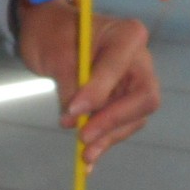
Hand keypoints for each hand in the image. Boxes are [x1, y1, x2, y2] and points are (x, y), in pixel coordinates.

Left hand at [16, 0, 159, 165]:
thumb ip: (71, 83)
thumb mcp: (57, 53)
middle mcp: (139, 60)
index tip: (73, 111)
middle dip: (113, 121)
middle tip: (84, 138)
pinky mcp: (123, 100)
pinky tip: (90, 157)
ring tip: (84, 155)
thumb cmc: (52, 32)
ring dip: (109, 137)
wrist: (47, 32)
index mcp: (128, 36)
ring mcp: (134, 82)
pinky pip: (121, 123)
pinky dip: (105, 139)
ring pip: (133, 117)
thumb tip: (76, 118)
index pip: (121, 70)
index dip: (99, 93)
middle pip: (142, 99)